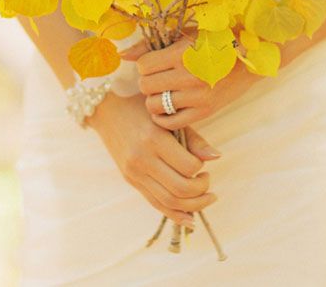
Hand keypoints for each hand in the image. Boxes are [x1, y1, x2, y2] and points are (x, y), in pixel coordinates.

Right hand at [86, 91, 219, 226]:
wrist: (108, 110)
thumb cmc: (143, 108)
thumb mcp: (169, 118)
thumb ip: (193, 139)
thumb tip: (216, 157)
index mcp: (154, 139)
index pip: (188, 167)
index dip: (202, 168)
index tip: (204, 163)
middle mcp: (142, 159)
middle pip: (180, 189)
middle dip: (201, 190)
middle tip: (208, 180)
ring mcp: (134, 173)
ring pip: (168, 202)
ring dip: (193, 206)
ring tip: (206, 197)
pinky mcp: (131, 180)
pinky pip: (155, 203)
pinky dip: (175, 214)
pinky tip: (190, 217)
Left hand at [119, 32, 261, 129]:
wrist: (249, 60)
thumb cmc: (214, 42)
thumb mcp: (184, 36)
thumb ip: (151, 45)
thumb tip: (122, 55)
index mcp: (183, 54)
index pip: (144, 66)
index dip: (145, 65)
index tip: (154, 63)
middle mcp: (189, 76)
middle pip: (146, 86)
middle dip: (148, 83)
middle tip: (159, 78)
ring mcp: (197, 97)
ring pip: (155, 106)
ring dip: (155, 100)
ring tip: (165, 92)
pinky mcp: (204, 112)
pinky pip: (170, 122)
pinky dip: (164, 117)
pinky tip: (169, 107)